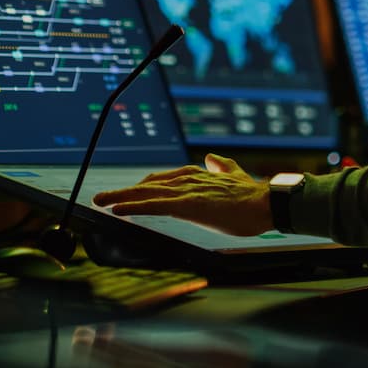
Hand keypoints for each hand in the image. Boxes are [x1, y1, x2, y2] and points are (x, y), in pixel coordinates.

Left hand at [92, 153, 273, 235]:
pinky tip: (118, 209)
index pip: (161, 180)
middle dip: (122, 191)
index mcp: (196, 175)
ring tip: (101, 201)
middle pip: (147, 185)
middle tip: (101, 198)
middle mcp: (187, 179)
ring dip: (120, 197)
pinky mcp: (188, 205)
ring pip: (146, 193)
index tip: (126, 193)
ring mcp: (186, 191)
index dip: (142, 187)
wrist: (266, 203)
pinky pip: (154, 206)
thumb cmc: (253, 197)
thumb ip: (222, 167)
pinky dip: (134, 206)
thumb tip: (212, 157)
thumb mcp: (235, 177)